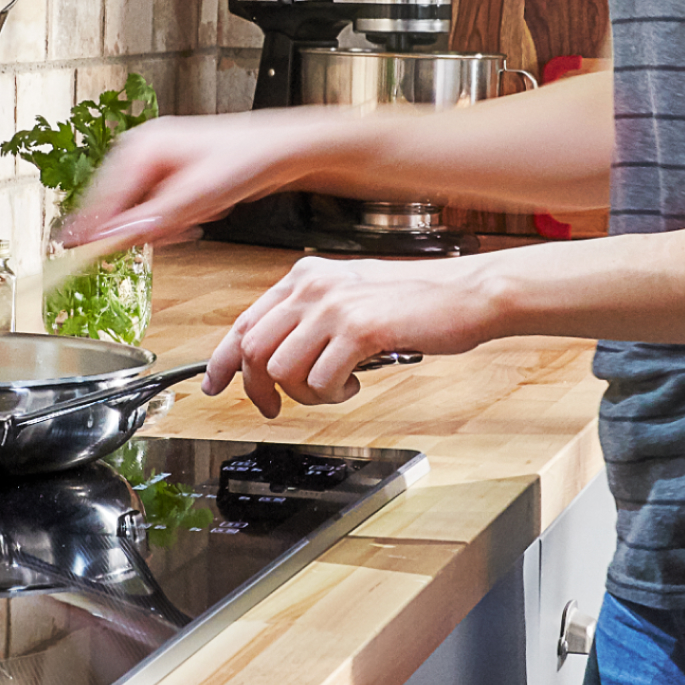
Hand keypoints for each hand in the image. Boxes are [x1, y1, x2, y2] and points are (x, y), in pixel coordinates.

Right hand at [55, 107, 375, 248]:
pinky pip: (161, 212)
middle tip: (182, 226)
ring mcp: (156, 165)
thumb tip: (110, 240)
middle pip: (120, 209)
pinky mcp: (170, 177)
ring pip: (143, 214)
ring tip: (203, 211)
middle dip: (152, 227)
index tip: (75, 255)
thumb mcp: (197, 197)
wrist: (282, 150)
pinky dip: (181, 219)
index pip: (102, 198)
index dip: (92, 231)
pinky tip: (205, 209)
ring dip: (171, 224)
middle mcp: (141, 152)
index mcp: (140, 147)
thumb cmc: (245, 159)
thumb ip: (151, 221)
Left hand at [208, 254, 510, 417]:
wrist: (470, 293)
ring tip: (334, 389)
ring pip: (281, 369)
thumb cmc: (418, 300)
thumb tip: (272, 357)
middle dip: (259, 390)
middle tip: (276, 409)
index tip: (214, 386)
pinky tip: (356, 383)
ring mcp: (334, 306)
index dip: (223, 361)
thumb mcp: (352, 297)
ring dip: (304, 394)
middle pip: (253, 350)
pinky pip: (320, 380)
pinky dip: (333, 394)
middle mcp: (313, 286)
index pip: (244, 322)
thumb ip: (311, 318)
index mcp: (306, 275)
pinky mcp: (360, 329)